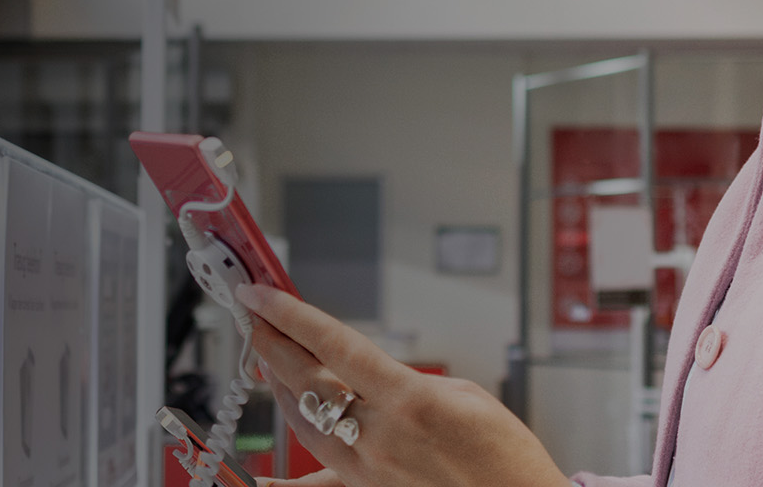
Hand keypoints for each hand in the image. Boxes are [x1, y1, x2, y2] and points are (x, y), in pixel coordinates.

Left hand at [236, 284, 568, 486]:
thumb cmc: (507, 461)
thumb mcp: (467, 397)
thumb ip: (408, 382)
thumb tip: (369, 375)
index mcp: (410, 401)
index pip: (333, 346)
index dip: (290, 315)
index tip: (263, 294)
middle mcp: (381, 438)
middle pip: (307, 382)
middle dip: (273, 344)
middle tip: (254, 318)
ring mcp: (369, 471)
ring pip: (304, 424)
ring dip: (281, 388)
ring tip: (267, 360)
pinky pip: (316, 484)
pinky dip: (283, 481)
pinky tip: (255, 479)